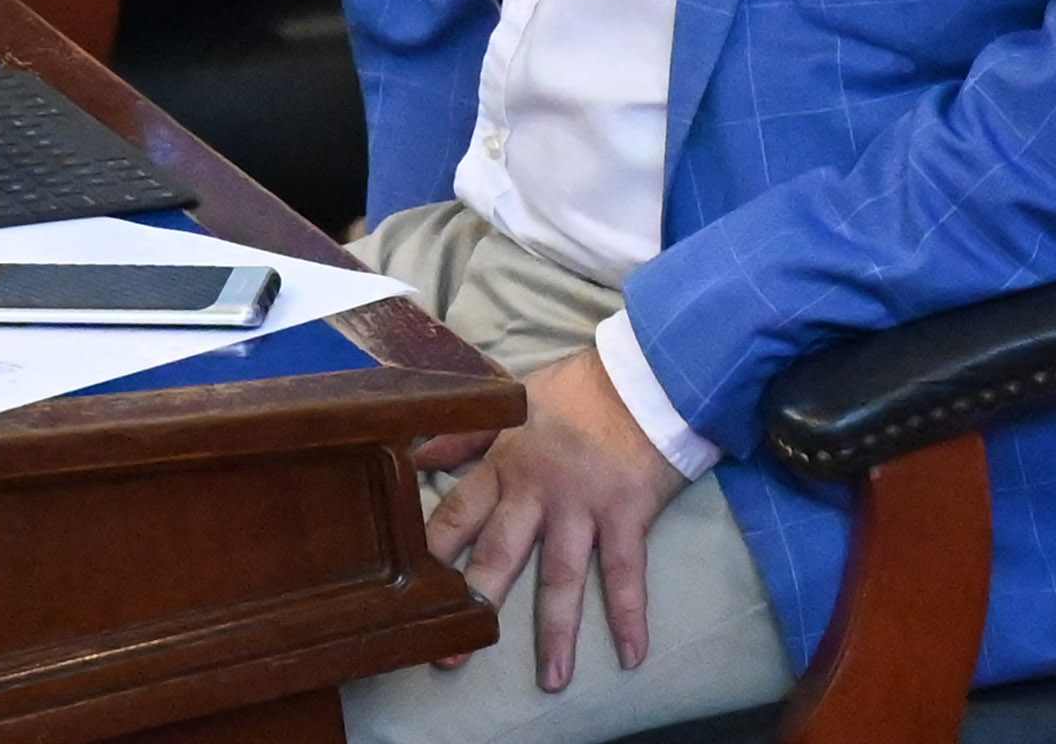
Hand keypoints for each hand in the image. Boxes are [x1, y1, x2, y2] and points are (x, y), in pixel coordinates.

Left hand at [413, 355, 690, 690]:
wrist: (643, 374)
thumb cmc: (576, 389)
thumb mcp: (510, 401)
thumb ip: (463, 433)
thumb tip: (412, 451)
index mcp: (503, 462)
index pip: (457, 514)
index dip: (433, 555)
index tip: (411, 594)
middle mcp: (536, 490)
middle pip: (500, 554)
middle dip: (477, 605)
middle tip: (453, 656)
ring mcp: (583, 505)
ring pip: (562, 576)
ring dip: (556, 632)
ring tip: (552, 680)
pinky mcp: (627, 513)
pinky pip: (628, 573)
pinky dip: (631, 615)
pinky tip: (633, 655)